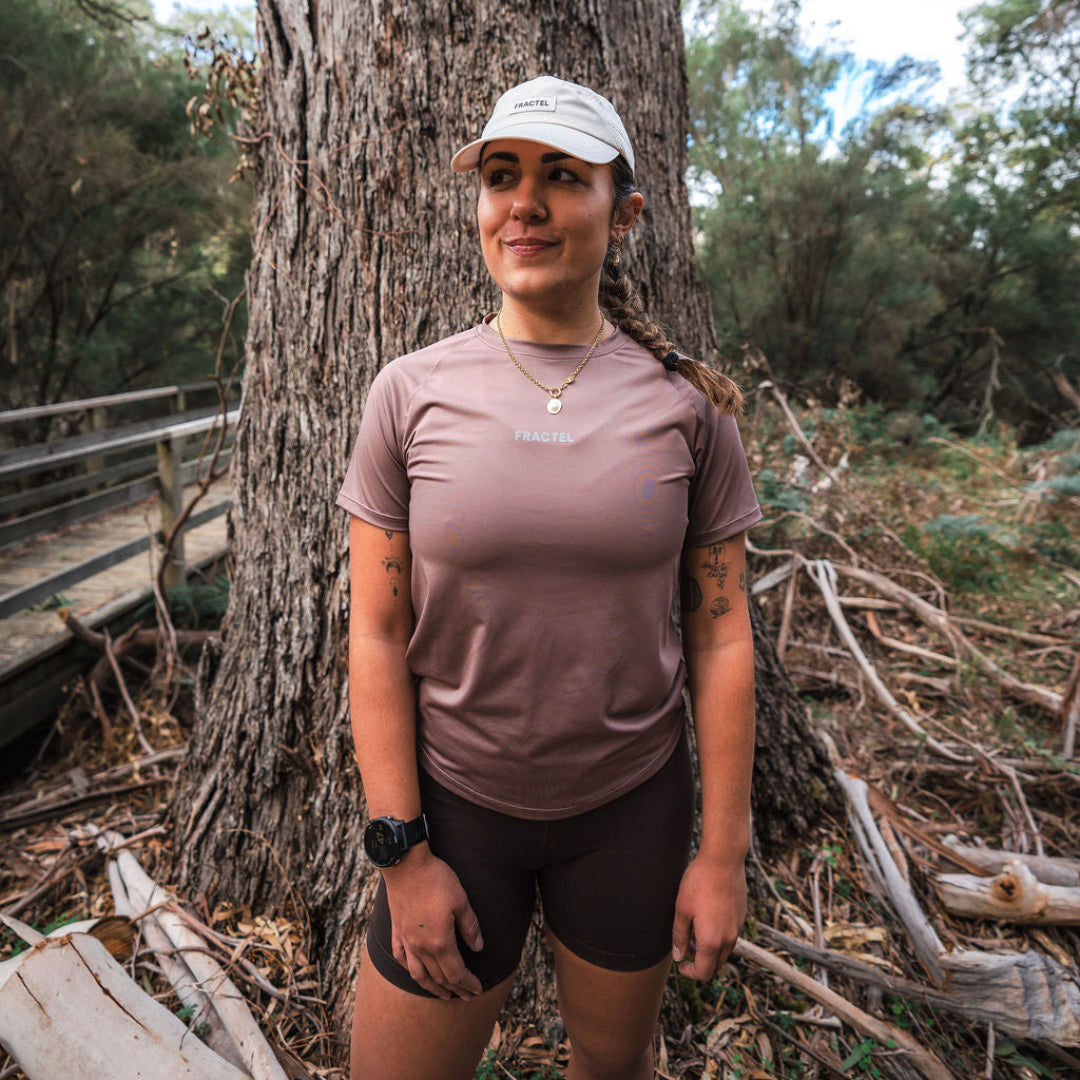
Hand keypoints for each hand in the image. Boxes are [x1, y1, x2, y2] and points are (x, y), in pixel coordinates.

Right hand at [383, 848, 484, 999]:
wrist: (405, 865)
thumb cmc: (436, 880)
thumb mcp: (461, 900)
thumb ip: (470, 927)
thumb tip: (478, 948)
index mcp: (440, 942)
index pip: (456, 973)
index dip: (468, 984)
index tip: (478, 990)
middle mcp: (420, 947)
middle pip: (439, 977)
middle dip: (455, 989)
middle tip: (467, 996)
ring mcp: (406, 940)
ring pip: (419, 974)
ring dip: (433, 987)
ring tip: (443, 995)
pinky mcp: (396, 931)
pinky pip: (401, 959)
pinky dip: (410, 970)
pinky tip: (416, 973)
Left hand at [671, 854, 746, 980]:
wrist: (724, 860)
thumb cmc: (699, 883)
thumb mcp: (682, 909)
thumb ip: (680, 936)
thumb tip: (679, 956)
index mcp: (712, 941)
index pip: (704, 972)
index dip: (690, 973)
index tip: (680, 964)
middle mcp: (729, 939)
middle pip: (716, 965)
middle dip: (700, 962)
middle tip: (685, 947)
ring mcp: (738, 927)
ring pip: (725, 951)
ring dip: (710, 950)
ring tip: (695, 931)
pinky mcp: (741, 916)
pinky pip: (731, 936)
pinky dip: (719, 937)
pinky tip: (707, 918)